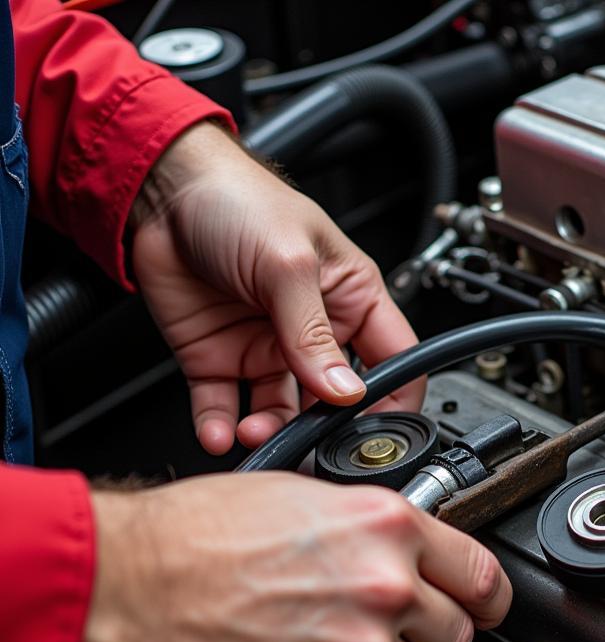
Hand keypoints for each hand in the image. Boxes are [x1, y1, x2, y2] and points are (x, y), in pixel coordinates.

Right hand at [77, 476, 511, 641]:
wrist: (137, 584)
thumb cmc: (202, 533)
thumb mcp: (307, 496)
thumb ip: (375, 528)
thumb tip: (409, 549)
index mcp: (388, 527)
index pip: (484, 574)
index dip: (487, 596)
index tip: (484, 606)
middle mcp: (386, 586)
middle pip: (456, 634)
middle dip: (427, 632)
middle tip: (385, 622)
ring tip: (320, 635)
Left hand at [130, 122, 422, 455]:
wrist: (160, 186)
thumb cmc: (237, 199)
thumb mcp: (289, 263)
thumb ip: (314, 333)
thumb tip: (343, 390)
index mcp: (352, 300)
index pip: (395, 362)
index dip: (395, 401)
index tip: (379, 433)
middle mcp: (313, 331)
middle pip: (333, 401)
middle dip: (321, 429)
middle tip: (309, 443)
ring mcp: (266, 348)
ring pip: (279, 413)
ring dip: (269, 431)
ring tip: (254, 432)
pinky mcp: (219, 359)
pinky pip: (224, 407)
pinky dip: (220, 428)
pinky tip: (220, 433)